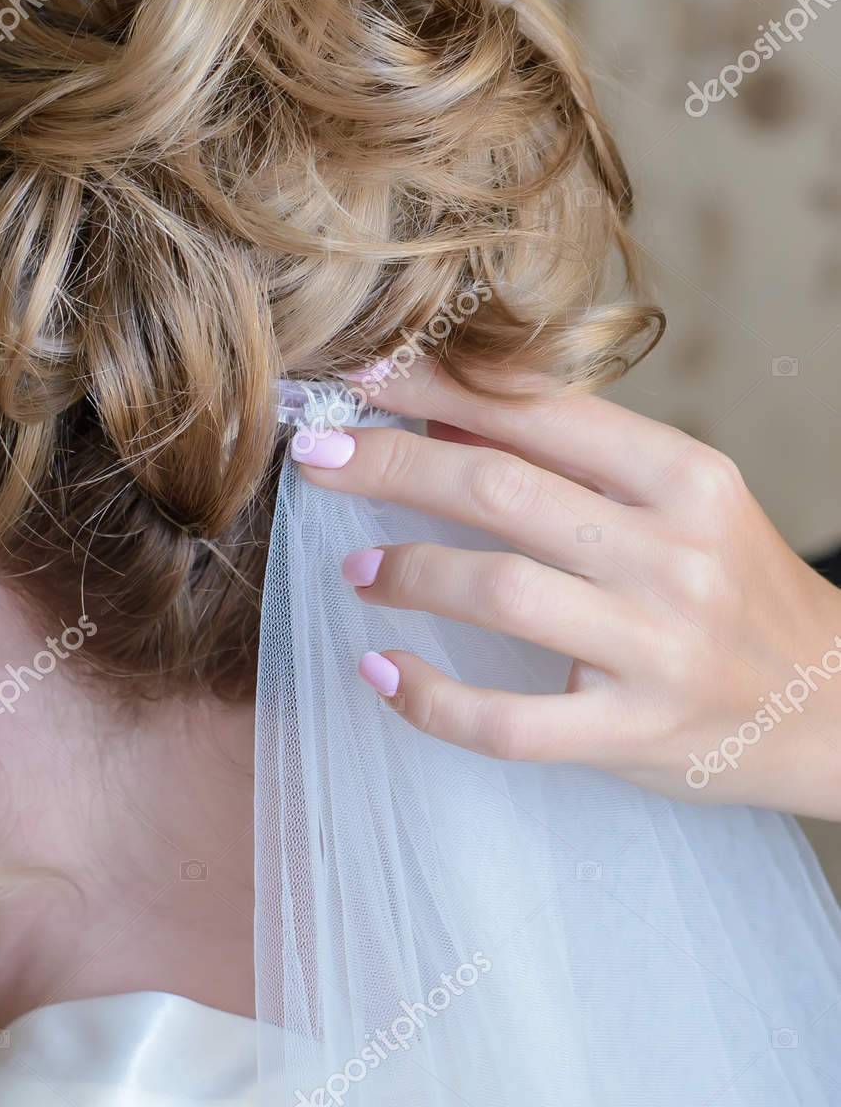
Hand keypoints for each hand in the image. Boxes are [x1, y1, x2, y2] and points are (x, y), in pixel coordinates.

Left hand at [292, 366, 840, 817]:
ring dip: (406, 572)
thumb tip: (444, 416)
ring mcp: (655, 647)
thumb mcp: (684, 500)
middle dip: (389, 463)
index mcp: (685, 477)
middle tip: (316, 454)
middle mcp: (674, 552)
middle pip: (499, 487)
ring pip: (497, 590)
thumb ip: (578, 461)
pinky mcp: (632, 732)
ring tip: (357, 568)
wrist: (833, 704)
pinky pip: (507, 721)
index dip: (435, 387)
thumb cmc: (740, 589)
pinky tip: (383, 672)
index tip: (361, 374)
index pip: (539, 411)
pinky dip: (430, 698)